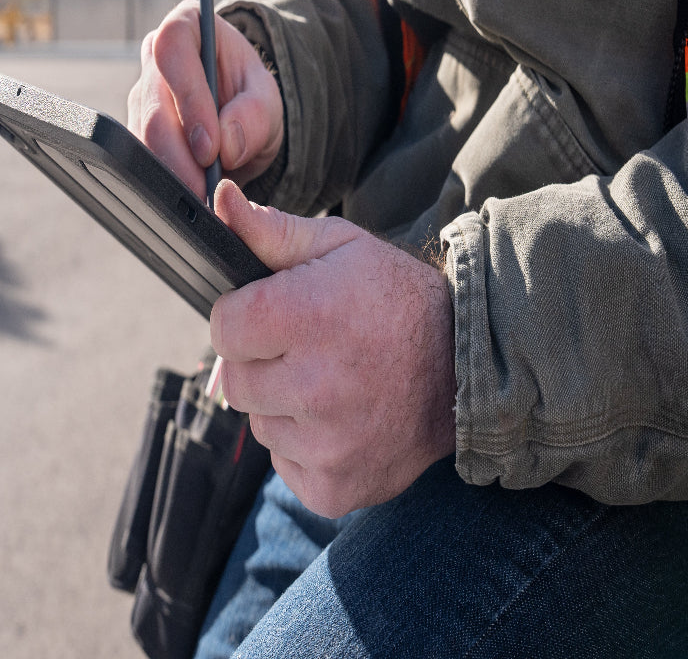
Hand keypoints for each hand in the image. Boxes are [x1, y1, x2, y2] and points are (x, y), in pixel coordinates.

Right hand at [127, 1, 283, 198]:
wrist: (242, 117)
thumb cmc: (251, 96)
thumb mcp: (268, 99)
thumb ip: (254, 114)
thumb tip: (227, 144)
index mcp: (187, 27)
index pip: (172, 49)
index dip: (188, 96)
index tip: (209, 145)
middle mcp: (154, 59)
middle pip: (150, 103)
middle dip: (177, 153)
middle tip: (202, 190)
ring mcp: (141, 96)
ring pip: (141, 136)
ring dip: (170, 172)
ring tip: (199, 198)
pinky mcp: (136, 130)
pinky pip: (142, 157)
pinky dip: (164, 181)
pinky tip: (186, 197)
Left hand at [210, 180, 456, 518]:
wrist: (467, 365)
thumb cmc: (397, 298)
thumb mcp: (340, 246)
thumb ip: (271, 229)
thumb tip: (220, 200)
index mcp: (306, 316)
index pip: (223, 327)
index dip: (245, 316)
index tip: (276, 313)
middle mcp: (313, 385)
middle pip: (235, 381)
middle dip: (261, 361)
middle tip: (309, 347)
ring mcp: (326, 443)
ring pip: (259, 423)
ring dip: (283, 405)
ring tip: (332, 381)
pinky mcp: (334, 486)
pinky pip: (286, 464)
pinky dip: (305, 445)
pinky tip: (341, 419)